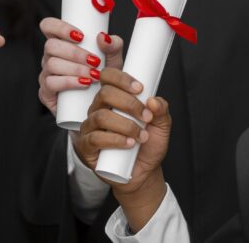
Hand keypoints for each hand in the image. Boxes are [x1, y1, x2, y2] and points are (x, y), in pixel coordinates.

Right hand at [37, 16, 123, 113]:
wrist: (101, 107)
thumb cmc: (105, 79)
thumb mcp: (113, 60)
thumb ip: (113, 46)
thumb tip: (103, 36)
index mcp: (61, 43)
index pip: (49, 26)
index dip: (60, 27)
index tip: (81, 36)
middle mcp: (50, 57)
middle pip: (51, 46)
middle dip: (75, 52)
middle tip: (95, 61)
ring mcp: (46, 74)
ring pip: (52, 64)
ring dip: (75, 68)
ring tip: (94, 75)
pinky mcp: (46, 93)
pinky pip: (51, 83)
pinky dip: (69, 82)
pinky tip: (83, 84)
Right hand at [75, 68, 170, 196]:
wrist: (144, 172)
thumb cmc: (148, 145)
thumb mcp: (161, 125)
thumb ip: (161, 110)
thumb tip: (153, 100)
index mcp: (113, 99)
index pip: (108, 77)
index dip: (121, 78)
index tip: (140, 88)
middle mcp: (98, 109)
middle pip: (104, 94)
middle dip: (128, 103)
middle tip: (146, 117)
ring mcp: (90, 128)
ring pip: (100, 116)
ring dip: (125, 125)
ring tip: (141, 136)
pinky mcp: (87, 147)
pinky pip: (95, 138)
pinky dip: (114, 140)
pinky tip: (129, 144)